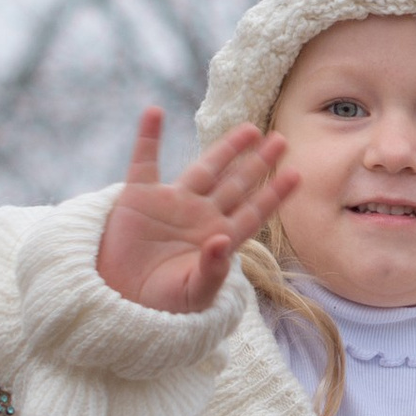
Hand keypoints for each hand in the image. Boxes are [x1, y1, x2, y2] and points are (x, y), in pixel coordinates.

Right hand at [94, 110, 295, 313]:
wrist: (119, 300)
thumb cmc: (161, 303)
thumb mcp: (193, 293)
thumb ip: (212, 270)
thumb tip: (224, 241)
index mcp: (217, 238)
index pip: (253, 212)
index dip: (274, 194)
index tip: (296, 175)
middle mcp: (200, 216)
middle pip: (236, 183)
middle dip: (258, 162)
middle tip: (282, 139)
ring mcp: (171, 203)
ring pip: (205, 168)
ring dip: (226, 148)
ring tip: (251, 128)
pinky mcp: (139, 197)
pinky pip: (144, 161)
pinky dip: (148, 137)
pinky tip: (154, 112)